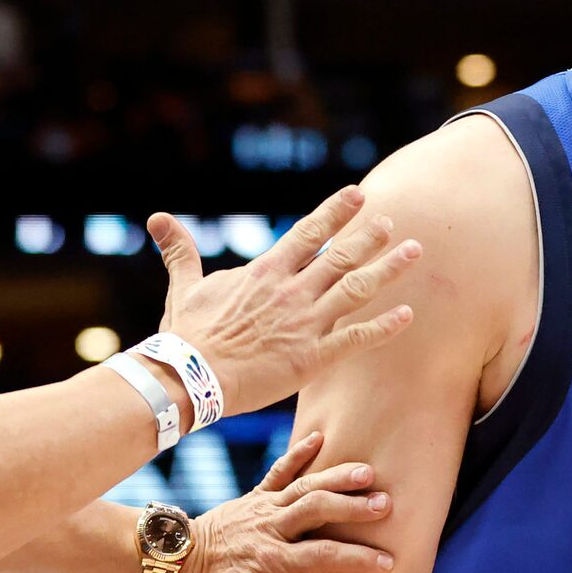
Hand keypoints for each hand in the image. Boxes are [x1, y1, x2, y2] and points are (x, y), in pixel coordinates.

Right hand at [151, 186, 417, 413]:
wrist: (189, 377)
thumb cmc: (186, 336)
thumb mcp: (185, 287)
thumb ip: (180, 251)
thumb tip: (157, 217)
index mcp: (265, 272)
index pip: (308, 233)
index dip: (335, 212)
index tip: (358, 195)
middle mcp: (291, 292)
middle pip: (341, 256)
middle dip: (371, 237)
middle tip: (393, 223)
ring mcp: (305, 324)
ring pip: (357, 289)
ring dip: (388, 269)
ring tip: (415, 252)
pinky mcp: (312, 358)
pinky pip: (356, 339)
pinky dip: (383, 326)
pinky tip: (407, 314)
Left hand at [169, 429, 396, 572]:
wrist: (172, 564)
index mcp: (271, 561)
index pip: (323, 556)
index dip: (357, 559)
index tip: (387, 562)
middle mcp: (269, 528)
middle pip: (317, 510)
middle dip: (352, 507)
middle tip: (386, 505)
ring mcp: (262, 508)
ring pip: (304, 487)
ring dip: (336, 478)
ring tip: (368, 472)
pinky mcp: (254, 496)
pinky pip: (278, 470)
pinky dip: (299, 454)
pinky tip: (321, 438)